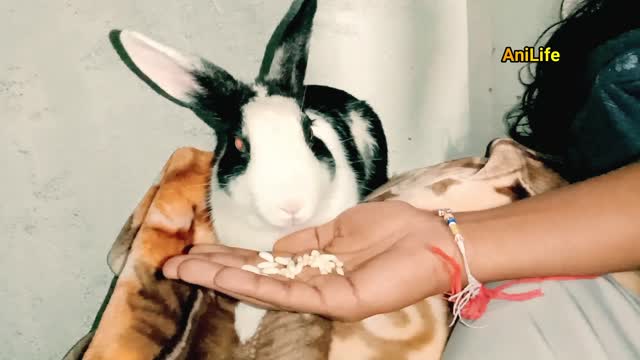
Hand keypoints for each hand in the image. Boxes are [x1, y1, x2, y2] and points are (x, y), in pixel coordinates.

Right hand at [162, 201, 458, 320]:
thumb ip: (306, 241)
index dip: (227, 256)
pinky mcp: (334, 300)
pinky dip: (253, 283)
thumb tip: (273, 248)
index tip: (195, 249)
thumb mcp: (339, 228)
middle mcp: (310, 281)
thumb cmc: (394, 231)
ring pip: (261, 287)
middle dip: (211, 270)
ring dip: (220, 277)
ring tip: (184, 269)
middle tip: (171, 265)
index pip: (260, 262)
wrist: (433, 239)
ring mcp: (320, 293)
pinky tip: (224, 275)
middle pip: (252, 276)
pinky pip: (287, 292)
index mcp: (311, 263)